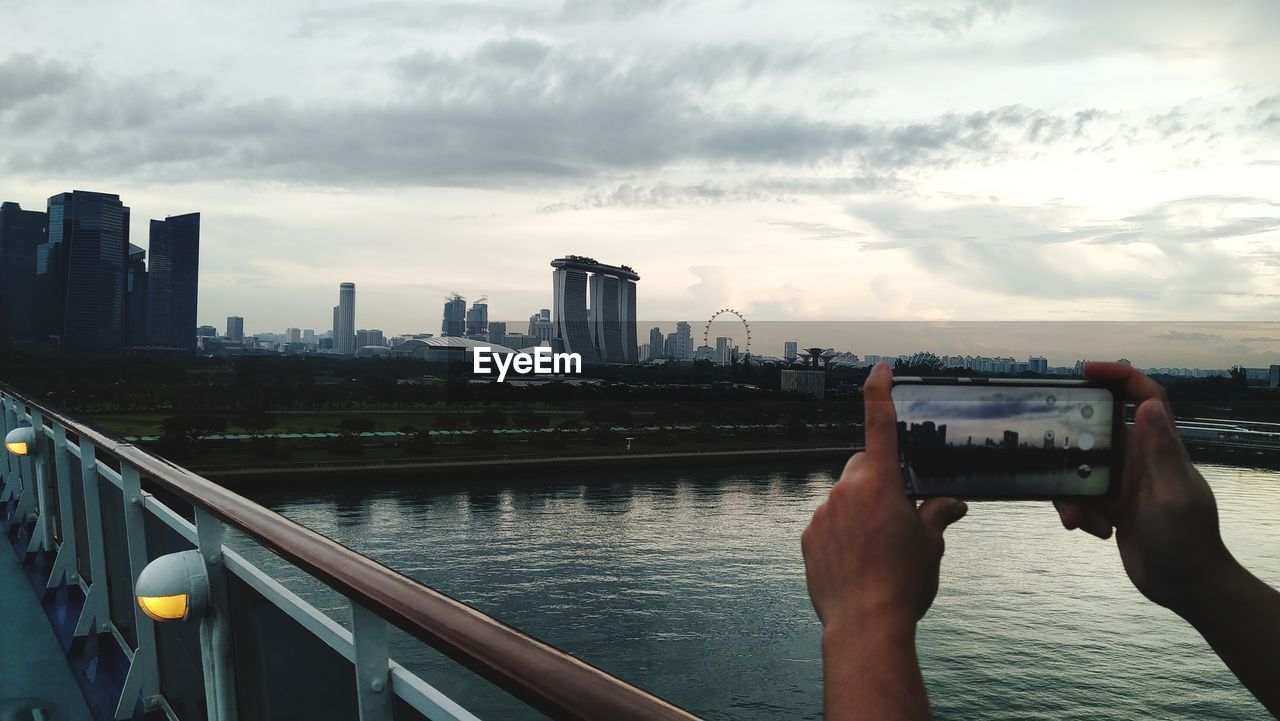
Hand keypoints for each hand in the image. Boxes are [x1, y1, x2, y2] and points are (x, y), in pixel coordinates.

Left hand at [802, 363, 968, 636]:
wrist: (863, 625)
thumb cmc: (904, 583)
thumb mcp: (930, 546)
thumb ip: (939, 515)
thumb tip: (953, 503)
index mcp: (880, 484)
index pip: (880, 425)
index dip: (880, 393)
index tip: (880, 369)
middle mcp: (846, 490)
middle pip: (864, 468)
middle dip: (880, 479)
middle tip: (899, 513)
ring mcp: (823, 513)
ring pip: (845, 497)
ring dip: (861, 510)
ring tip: (879, 550)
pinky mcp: (809, 537)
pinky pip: (829, 523)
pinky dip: (843, 533)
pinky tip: (858, 562)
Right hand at [1054, 362, 1235, 618]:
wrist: (1186, 585)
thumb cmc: (1187, 542)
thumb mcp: (1173, 496)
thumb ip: (1161, 451)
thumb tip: (1146, 404)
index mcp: (1160, 449)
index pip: (1145, 396)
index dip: (1119, 376)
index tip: (1086, 370)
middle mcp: (1140, 460)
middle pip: (1097, 432)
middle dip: (1072, 446)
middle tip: (1050, 451)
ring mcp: (1124, 483)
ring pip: (1081, 468)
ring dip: (1072, 492)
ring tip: (1080, 518)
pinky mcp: (1112, 505)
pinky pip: (1080, 496)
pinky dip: (1077, 512)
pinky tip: (1090, 530)